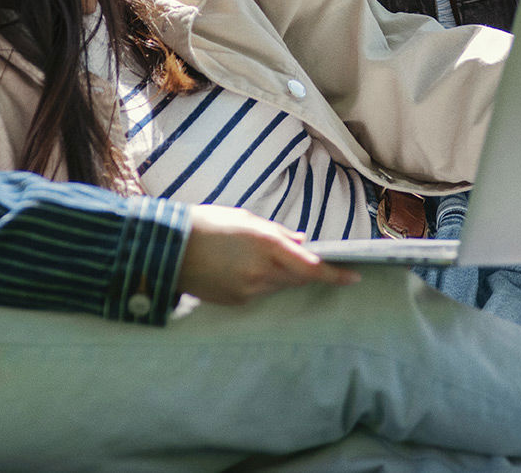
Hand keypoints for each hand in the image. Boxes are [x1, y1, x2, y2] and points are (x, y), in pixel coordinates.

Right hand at [176, 204, 358, 304]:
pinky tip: (238, 268)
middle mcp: (261, 272)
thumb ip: (278, 232)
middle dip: (303, 270)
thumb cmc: (208, 225)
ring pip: (278, 286)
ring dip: (280, 275)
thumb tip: (302, 241)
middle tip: (301, 257)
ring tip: (255, 256)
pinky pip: (258, 294)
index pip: (311, 267)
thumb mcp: (246, 219)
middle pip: (297, 278)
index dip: (335, 274)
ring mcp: (248, 290)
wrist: (167, 249)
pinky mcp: (235, 301)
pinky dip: (259, 283)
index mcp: (267, 245)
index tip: (354, 276)